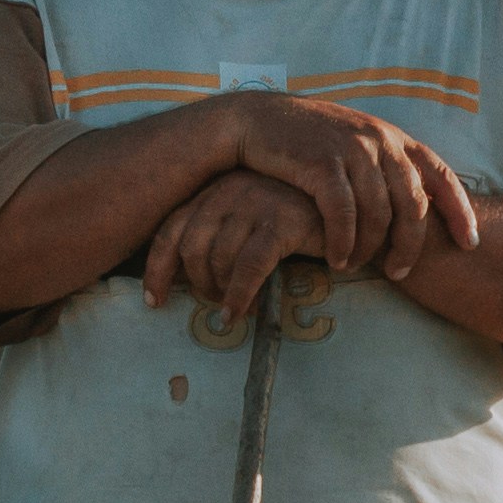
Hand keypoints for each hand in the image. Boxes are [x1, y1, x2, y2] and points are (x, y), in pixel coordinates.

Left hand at [139, 170, 323, 320]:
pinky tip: (242, 313)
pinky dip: (241, 295)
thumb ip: (217, 240)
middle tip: (216, 307)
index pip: (170, 231)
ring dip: (223, 294)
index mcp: (214, 189)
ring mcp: (256, 201)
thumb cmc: (294, 220)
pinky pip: (249, 267)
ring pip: (218, 259)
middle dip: (199, 286)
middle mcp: (229, 190)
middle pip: (191, 249)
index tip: (154, 301)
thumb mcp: (247, 224)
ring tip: (235, 310)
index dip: (157, 270)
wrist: (348, 207)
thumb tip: (183, 283)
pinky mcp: (282, 219)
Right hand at [218, 92, 481, 280]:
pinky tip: (335, 259)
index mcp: (394, 138)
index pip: (441, 176)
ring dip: (369, 249)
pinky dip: (342, 242)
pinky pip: (343, 215)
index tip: (470, 243)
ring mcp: (352, 150)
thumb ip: (382, 169)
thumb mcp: (353, 146)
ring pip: (378, 214)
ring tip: (354, 268)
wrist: (254, 120)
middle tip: (398, 272)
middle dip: (410, 244)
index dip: (460, 211)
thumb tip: (408, 207)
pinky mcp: (322, 163)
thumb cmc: (305, 142)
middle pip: (412, 204)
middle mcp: (380, 141)